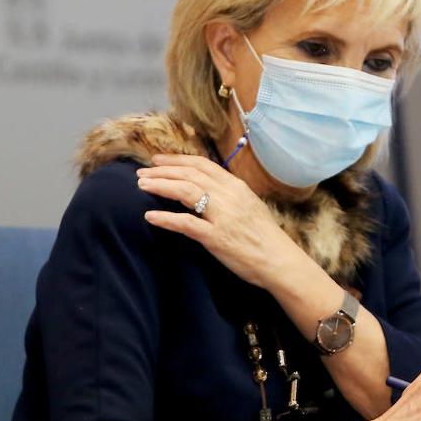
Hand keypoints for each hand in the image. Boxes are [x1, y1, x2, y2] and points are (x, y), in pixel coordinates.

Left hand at [137, 153, 303, 287]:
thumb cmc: (264, 236)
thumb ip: (229, 194)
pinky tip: (149, 216)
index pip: (202, 165)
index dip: (177, 160)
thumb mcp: (249, 205)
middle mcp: (228, 196)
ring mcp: (222, 216)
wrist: (279, 260)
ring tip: (142, 186)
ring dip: (160, 186)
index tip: (158, 160)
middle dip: (163, 171)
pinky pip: (186, 224)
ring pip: (185, 192)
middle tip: (141, 172)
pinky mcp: (216, 237)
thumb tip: (206, 186)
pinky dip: (165, 218)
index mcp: (236, 186)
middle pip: (190, 175)